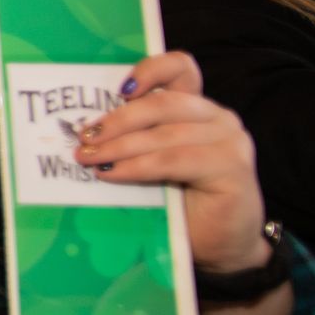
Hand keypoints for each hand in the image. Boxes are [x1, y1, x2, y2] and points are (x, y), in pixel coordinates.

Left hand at [74, 52, 268, 271]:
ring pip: (165, 134)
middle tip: (84, 138)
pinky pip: (173, 160)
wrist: (218, 246)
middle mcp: (218, 117)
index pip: (180, 68)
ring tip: (89, 159)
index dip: (150, 69)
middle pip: (163, 104)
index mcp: (197, 108)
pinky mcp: (232, 167)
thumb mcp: (152, 163)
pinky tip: (112, 174)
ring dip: (120, 146)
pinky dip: (137, 167)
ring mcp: (229, 140)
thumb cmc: (179, 204)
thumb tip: (82, 134)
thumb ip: (134, 140)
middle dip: (117, 120)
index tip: (118, 88)